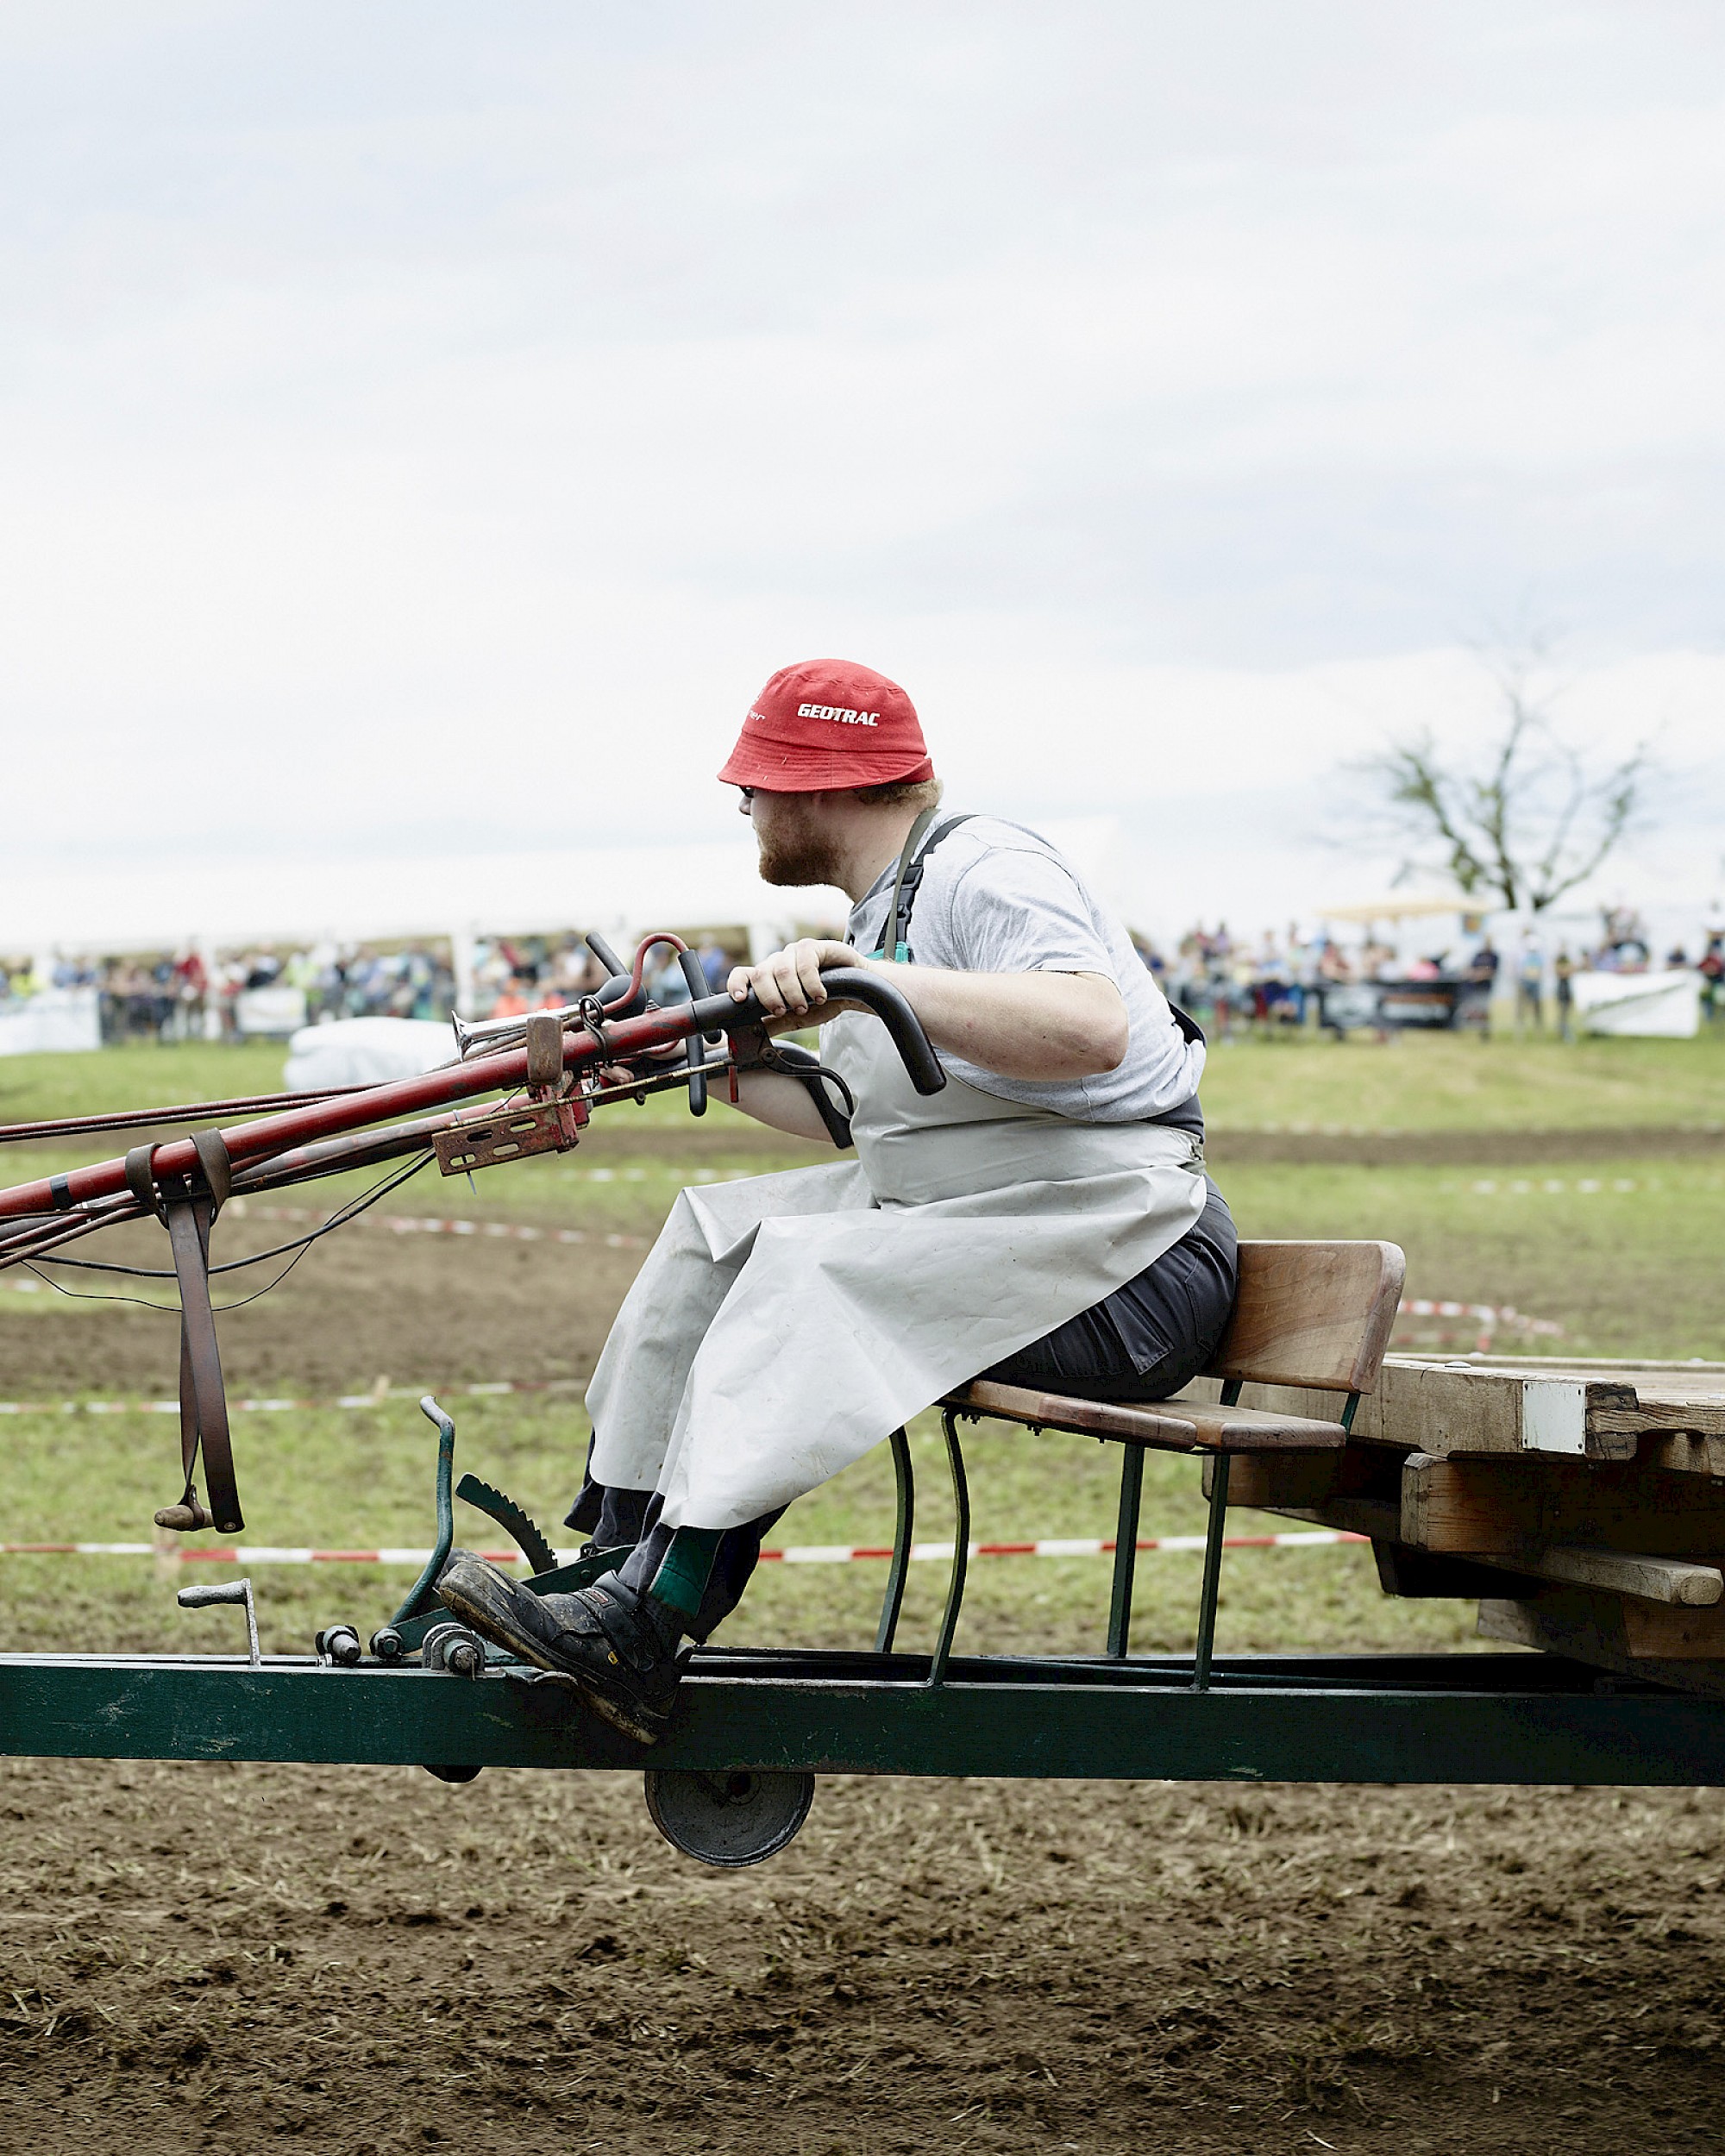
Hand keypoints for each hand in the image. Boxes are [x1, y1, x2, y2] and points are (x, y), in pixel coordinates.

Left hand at [726, 939, 867, 1018]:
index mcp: (770, 977)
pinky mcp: (814, 946)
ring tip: (808, 1005)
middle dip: (772, 997)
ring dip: (794, 994)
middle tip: (786, 1011)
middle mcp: (779, 961)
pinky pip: (805, 964)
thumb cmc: (826, 1001)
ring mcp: (795, 952)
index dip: (737, 984)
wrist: (856, 992)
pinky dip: (811, 984)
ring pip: (782, 971)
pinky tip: (821, 994)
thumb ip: (775, 1024)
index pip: (744, 974)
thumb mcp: (797, 1018)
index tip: (740, 999)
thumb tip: (752, 1034)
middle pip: (761, 973)